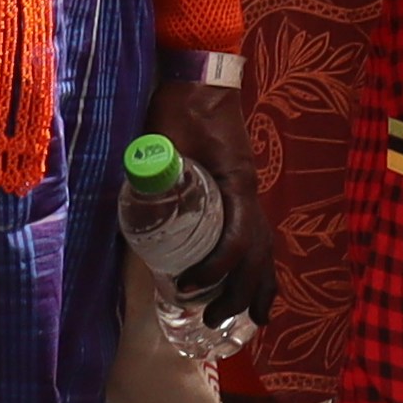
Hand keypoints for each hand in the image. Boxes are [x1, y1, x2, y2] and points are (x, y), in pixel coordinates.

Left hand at [129, 75, 273, 323]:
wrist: (201, 81)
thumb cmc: (182, 109)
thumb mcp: (163, 139)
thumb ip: (153, 168)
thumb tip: (135, 203)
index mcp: (236, 184)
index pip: (237, 238)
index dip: (214, 268)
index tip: (185, 286)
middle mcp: (250, 193)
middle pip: (258, 254)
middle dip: (239, 293)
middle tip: (209, 319)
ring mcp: (250, 193)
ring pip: (267, 248)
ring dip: (259, 286)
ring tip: (253, 321)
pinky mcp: (241, 192)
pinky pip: (259, 236)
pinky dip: (260, 265)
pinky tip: (255, 285)